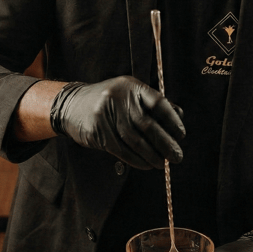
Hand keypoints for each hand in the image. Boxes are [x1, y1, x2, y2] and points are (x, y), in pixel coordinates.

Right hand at [50, 75, 184, 169]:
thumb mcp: (130, 95)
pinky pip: (121, 149)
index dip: (172, 120)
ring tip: (162, 164)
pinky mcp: (97, 131)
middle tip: (177, 156)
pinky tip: (146, 165)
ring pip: (134, 140)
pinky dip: (136, 160)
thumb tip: (179, 118)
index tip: (181, 135)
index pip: (158, 102)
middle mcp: (119, 98)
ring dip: (151, 155)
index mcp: (131, 86)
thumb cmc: (109, 102)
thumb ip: (152, 105)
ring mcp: (106, 114)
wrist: (71, 104)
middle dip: (165, 143)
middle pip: (147, 125)